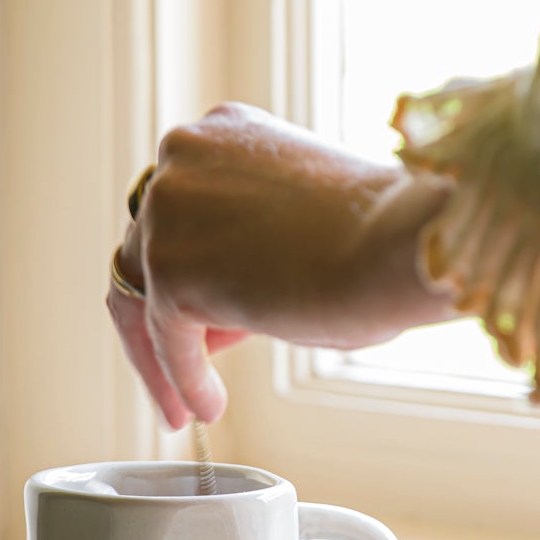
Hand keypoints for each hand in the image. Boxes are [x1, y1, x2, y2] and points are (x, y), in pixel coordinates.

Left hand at [108, 103, 453, 427]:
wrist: (402, 243)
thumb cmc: (385, 233)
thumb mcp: (306, 216)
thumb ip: (254, 240)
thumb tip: (229, 301)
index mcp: (225, 132)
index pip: (182, 206)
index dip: (198, 263)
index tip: (219, 314)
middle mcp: (182, 157)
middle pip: (147, 247)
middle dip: (173, 308)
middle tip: (205, 356)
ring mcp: (170, 211)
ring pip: (138, 294)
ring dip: (163, 352)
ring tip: (189, 400)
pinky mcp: (169, 269)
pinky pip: (166, 339)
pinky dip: (182, 380)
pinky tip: (206, 407)